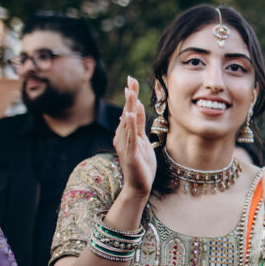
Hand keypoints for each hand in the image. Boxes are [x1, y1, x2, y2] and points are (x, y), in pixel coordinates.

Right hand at [115, 77, 155, 198]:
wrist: (139, 186)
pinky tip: (127, 114)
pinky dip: (128, 125)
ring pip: (127, 122)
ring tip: (130, 91)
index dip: (131, 96)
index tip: (132, 80)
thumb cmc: (141, 164)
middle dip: (129, 96)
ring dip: (128, 106)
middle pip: (126, 113)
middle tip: (131, 79)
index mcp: (125, 134)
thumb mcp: (142, 140)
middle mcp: (122, 137)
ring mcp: (125, 145)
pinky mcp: (129, 154)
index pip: (129, 111)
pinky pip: (129, 137)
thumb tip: (135, 106)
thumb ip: (138, 125)